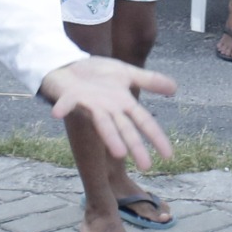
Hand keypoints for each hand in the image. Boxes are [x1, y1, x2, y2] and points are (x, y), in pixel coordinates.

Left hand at [42, 57, 175, 170]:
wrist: (69, 65)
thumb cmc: (97, 74)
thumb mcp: (126, 74)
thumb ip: (149, 81)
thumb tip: (175, 88)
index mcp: (122, 104)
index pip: (144, 122)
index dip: (156, 137)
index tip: (168, 156)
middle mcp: (108, 109)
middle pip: (125, 128)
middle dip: (135, 146)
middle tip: (146, 166)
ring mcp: (89, 104)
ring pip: (102, 123)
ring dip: (109, 137)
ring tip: (119, 153)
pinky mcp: (71, 96)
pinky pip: (67, 102)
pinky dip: (63, 107)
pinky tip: (56, 114)